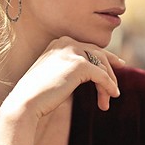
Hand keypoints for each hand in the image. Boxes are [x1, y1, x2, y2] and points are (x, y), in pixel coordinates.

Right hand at [3, 36, 124, 118]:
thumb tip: (96, 72)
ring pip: (102, 66)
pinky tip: (112, 96)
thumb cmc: (38, 94)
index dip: (106, 58)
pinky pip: (102, 76)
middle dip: (109, 74)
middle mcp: (66, 42)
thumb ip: (72, 69)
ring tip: (108, 100)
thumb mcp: (55, 74)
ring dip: (108, 84)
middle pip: (99, 55)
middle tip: (115, 92)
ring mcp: (73, 52)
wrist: (25, 102)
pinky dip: (109, 86)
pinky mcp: (81, 65)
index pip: (89, 48)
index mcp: (59, 42)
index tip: (119, 64)